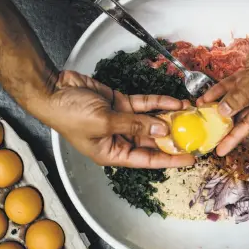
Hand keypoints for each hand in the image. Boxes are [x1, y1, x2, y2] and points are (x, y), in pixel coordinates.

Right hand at [41, 70, 194, 167]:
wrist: (53, 89)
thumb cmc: (69, 114)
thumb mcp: (105, 122)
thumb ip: (135, 124)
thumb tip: (162, 127)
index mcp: (112, 153)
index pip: (148, 160)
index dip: (170, 159)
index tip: (190, 158)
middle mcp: (118, 139)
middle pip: (152, 140)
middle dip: (173, 137)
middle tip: (195, 134)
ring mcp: (120, 121)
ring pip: (151, 121)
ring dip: (169, 117)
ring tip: (190, 114)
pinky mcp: (120, 104)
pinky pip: (144, 105)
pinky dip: (159, 103)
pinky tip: (175, 101)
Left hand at [198, 0, 248, 155]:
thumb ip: (241, 94)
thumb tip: (225, 112)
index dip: (234, 138)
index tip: (220, 150)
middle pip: (245, 115)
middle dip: (224, 122)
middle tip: (206, 132)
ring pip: (239, 100)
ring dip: (220, 104)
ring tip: (201, 112)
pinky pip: (239, 86)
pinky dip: (225, 90)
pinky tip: (208, 95)